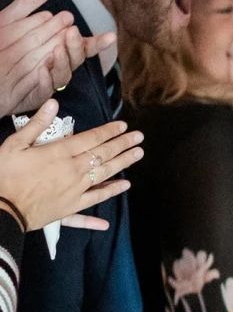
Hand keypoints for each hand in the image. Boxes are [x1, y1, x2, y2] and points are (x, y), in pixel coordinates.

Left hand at [0, 0, 108, 115]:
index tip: (110, 36)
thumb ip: (28, 4)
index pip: (80, 45)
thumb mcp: (8, 19)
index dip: (95, 42)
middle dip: (75, 47)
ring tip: (57, 49)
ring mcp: (46, 81)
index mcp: (54, 47)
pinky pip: (44, 90)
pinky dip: (45, 80)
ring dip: (63, 62)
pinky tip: (42, 70)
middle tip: (70, 32)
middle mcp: (54, 64)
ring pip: (63, 74)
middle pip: (74, 58)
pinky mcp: (35, 95)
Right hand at [0, 104, 140, 231]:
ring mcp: (75, 190)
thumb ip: (36, 124)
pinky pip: (96, 200)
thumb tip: (54, 104)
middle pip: (103, 155)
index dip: (109, 131)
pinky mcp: (71, 207)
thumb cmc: (4, 173)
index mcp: (60, 153)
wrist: (1, 208)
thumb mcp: (15, 144)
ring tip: (138, 154)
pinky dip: (110, 193)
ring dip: (123, 163)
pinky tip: (124, 188)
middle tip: (139, 137)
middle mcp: (73, 170)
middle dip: (122, 144)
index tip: (123, 125)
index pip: (91, 139)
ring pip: (105, 175)